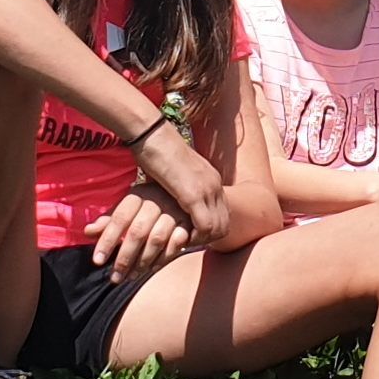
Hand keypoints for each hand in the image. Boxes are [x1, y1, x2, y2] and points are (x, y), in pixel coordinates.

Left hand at [84, 180, 198, 283]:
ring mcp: (175, 212)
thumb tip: (88, 232)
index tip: (98, 261)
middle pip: (138, 232)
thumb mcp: (127, 207)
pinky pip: (177, 244)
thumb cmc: (148, 205)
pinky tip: (152, 269)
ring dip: (143, 261)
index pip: (119, 218)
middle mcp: (157, 201)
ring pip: (157, 240)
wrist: (186, 195)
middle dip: (125, 257)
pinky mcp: (189, 224)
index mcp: (138, 195)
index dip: (107, 240)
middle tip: (115, 277)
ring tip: (131, 277)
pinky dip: (164, 258)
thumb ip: (108, 220)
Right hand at [130, 123, 227, 244]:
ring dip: (201, 239)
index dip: (209, 229)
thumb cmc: (155, 153)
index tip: (191, 234)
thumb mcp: (174, 174)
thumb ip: (178, 189)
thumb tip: (170, 201)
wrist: (152, 135)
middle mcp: (215, 184)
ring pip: (217, 227)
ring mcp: (207, 189)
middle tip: (188, 242)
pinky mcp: (193, 194)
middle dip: (208, 238)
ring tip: (183, 241)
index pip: (223, 213)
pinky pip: (204, 226)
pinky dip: (194, 236)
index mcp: (212, 179)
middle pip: (225, 222)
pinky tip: (179, 237)